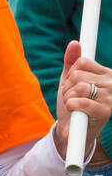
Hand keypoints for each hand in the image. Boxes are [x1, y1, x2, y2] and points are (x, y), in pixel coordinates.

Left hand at [53, 42, 111, 164]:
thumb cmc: (73, 105)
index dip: (71, 74)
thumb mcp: (70, 81)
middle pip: (78, 75)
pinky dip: (72, 106)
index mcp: (105, 73)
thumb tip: (74, 43)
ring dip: (68, 98)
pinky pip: (81, 101)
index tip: (72, 85)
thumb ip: (71, 62)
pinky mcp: (105, 111)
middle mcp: (111, 83)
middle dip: (67, 88)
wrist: (74, 132)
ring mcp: (110, 97)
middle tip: (71, 98)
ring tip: (72, 105)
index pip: (82, 62)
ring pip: (79, 87)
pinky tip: (74, 111)